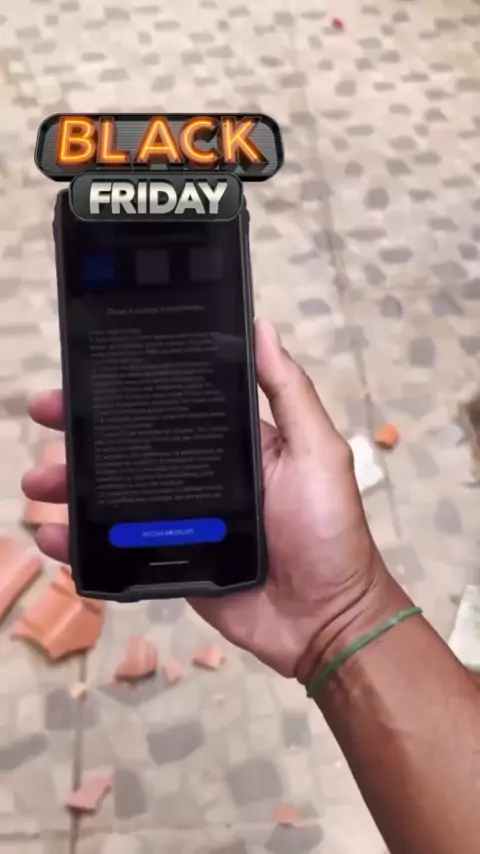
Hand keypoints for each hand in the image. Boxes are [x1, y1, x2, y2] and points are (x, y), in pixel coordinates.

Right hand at [22, 320, 384, 677]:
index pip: (168, 403)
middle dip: (82, 431)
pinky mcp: (168, 563)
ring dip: (70, 485)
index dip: (128, 387)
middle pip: (129, 445)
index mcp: (229, 442)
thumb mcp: (317, 451)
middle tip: (45, 416)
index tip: (85, 370)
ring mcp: (179, 520)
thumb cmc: (327, 529)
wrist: (324, 618)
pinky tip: (52, 538)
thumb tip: (262, 327)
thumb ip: (289, 393)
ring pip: (112, 495)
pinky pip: (116, 549)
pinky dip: (80, 545)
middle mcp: (198, 474)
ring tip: (38, 483)